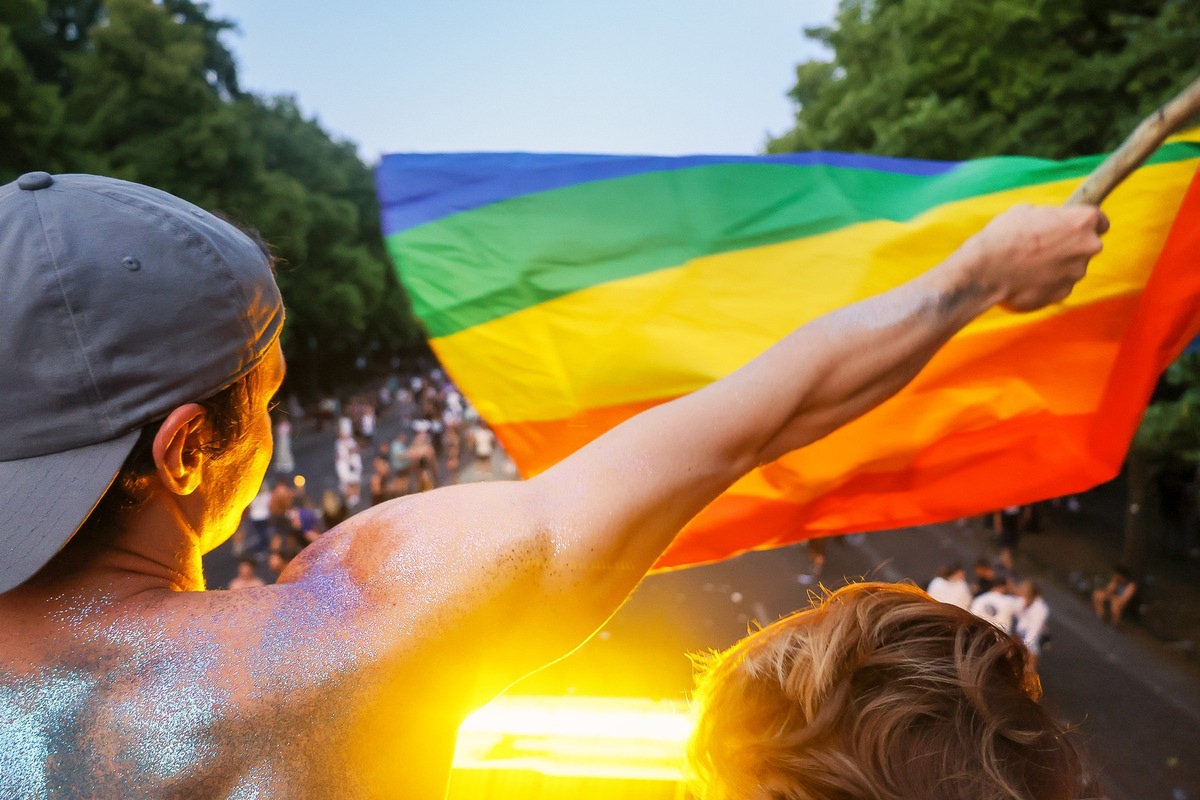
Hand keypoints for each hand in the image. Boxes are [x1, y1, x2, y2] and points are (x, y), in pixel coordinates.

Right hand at [968, 204, 1108, 311]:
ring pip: (1072, 267)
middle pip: (1087, 245)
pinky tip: (1025, 280)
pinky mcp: (1063, 294)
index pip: (1101, 220)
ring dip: (1056, 265)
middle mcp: (1088, 247)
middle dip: (1070, 246)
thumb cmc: (1004, 236)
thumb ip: (1048, 217)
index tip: (1073, 227)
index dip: (1086, 223)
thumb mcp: (1025, 211)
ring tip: (1028, 265)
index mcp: (1082, 221)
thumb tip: (1050, 223)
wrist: (986, 272)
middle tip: (1043, 246)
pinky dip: (1046, 283)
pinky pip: (1058, 285)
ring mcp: (1076, 273)